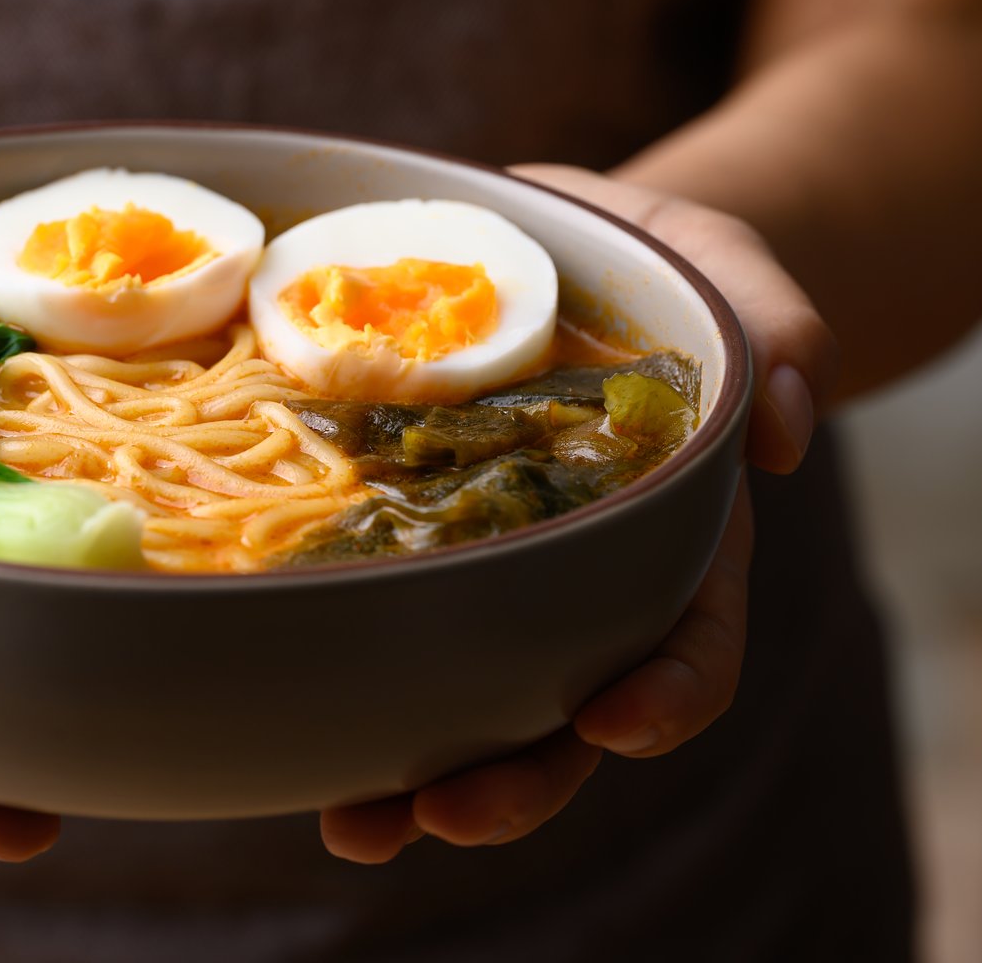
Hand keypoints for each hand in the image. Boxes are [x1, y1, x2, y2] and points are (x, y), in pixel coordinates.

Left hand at [319, 164, 836, 862]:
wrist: (544, 250)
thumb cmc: (643, 257)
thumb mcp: (719, 259)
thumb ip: (774, 323)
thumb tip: (784, 429)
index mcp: (668, 526)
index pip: (693, 637)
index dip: (666, 693)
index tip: (615, 722)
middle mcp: (584, 577)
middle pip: (569, 713)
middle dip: (518, 779)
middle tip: (444, 816)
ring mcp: (496, 576)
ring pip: (473, 708)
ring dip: (419, 784)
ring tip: (354, 828)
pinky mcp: (413, 551)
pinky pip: (386, 633)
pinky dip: (346, 693)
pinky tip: (294, 742)